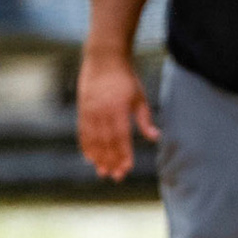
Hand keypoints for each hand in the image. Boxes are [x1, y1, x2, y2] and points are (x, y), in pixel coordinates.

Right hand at [77, 53, 158, 181]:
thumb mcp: (139, 97)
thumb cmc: (126, 79)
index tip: (127, 168)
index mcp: (117, 109)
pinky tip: (89, 157)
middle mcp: (101, 112)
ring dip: (97, 158)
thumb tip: (155, 137)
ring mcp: (89, 111)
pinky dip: (86, 146)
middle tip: (115, 177)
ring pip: (93, 140)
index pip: (120, 138)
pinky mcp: (82, 110)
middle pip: (105, 142)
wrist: (104, 59)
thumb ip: (145, 119)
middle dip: (111, 161)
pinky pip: (82, 132)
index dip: (123, 154)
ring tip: (102, 172)